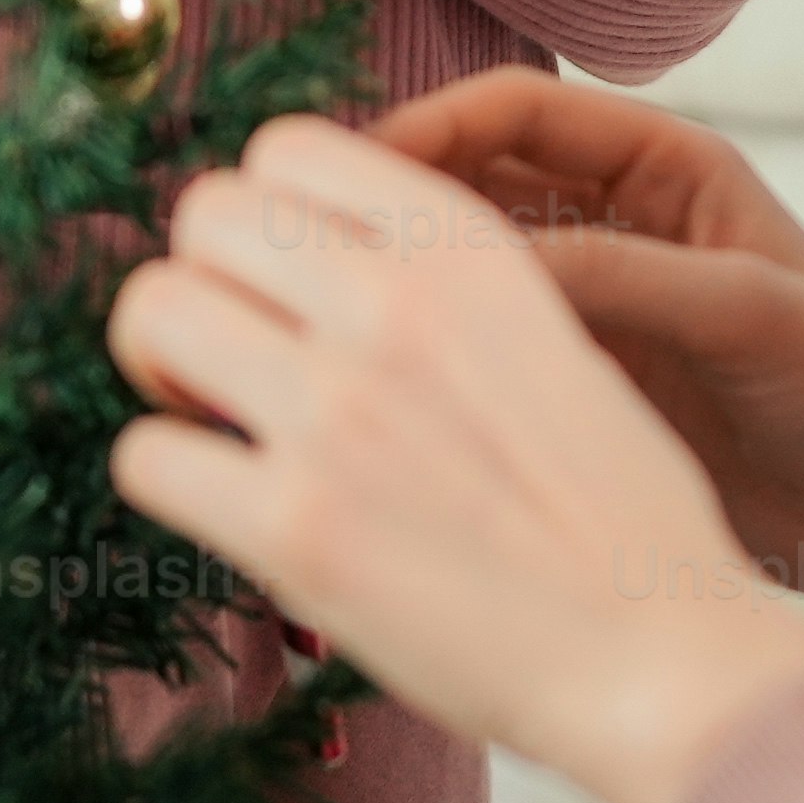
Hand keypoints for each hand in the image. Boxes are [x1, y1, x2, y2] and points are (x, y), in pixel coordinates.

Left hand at [103, 115, 803, 802]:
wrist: (658, 655)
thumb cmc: (612, 517)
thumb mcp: (550, 339)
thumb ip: (439, 286)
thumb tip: (315, 266)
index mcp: (466, 247)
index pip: (288, 147)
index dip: (262, 214)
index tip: (281, 279)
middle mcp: (395, 304)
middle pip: (204, 214)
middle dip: (202, 277)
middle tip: (231, 354)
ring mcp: (337, 412)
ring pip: (152, 310)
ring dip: (161, 363)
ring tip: (213, 419)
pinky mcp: (293, 526)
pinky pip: (145, 455)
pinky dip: (168, 477)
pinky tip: (225, 505)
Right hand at [359, 76, 803, 590]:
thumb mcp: (745, 314)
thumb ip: (620, 279)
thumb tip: (470, 266)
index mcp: (663, 167)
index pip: (517, 110)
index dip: (428, 126)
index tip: (349, 169)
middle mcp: (613, 222)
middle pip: (470, 181)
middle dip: (385, 198)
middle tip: (294, 238)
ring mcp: (589, 307)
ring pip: (461, 272)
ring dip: (392, 283)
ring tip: (309, 313)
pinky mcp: (574, 385)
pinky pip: (480, 354)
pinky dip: (424, 361)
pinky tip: (365, 389)